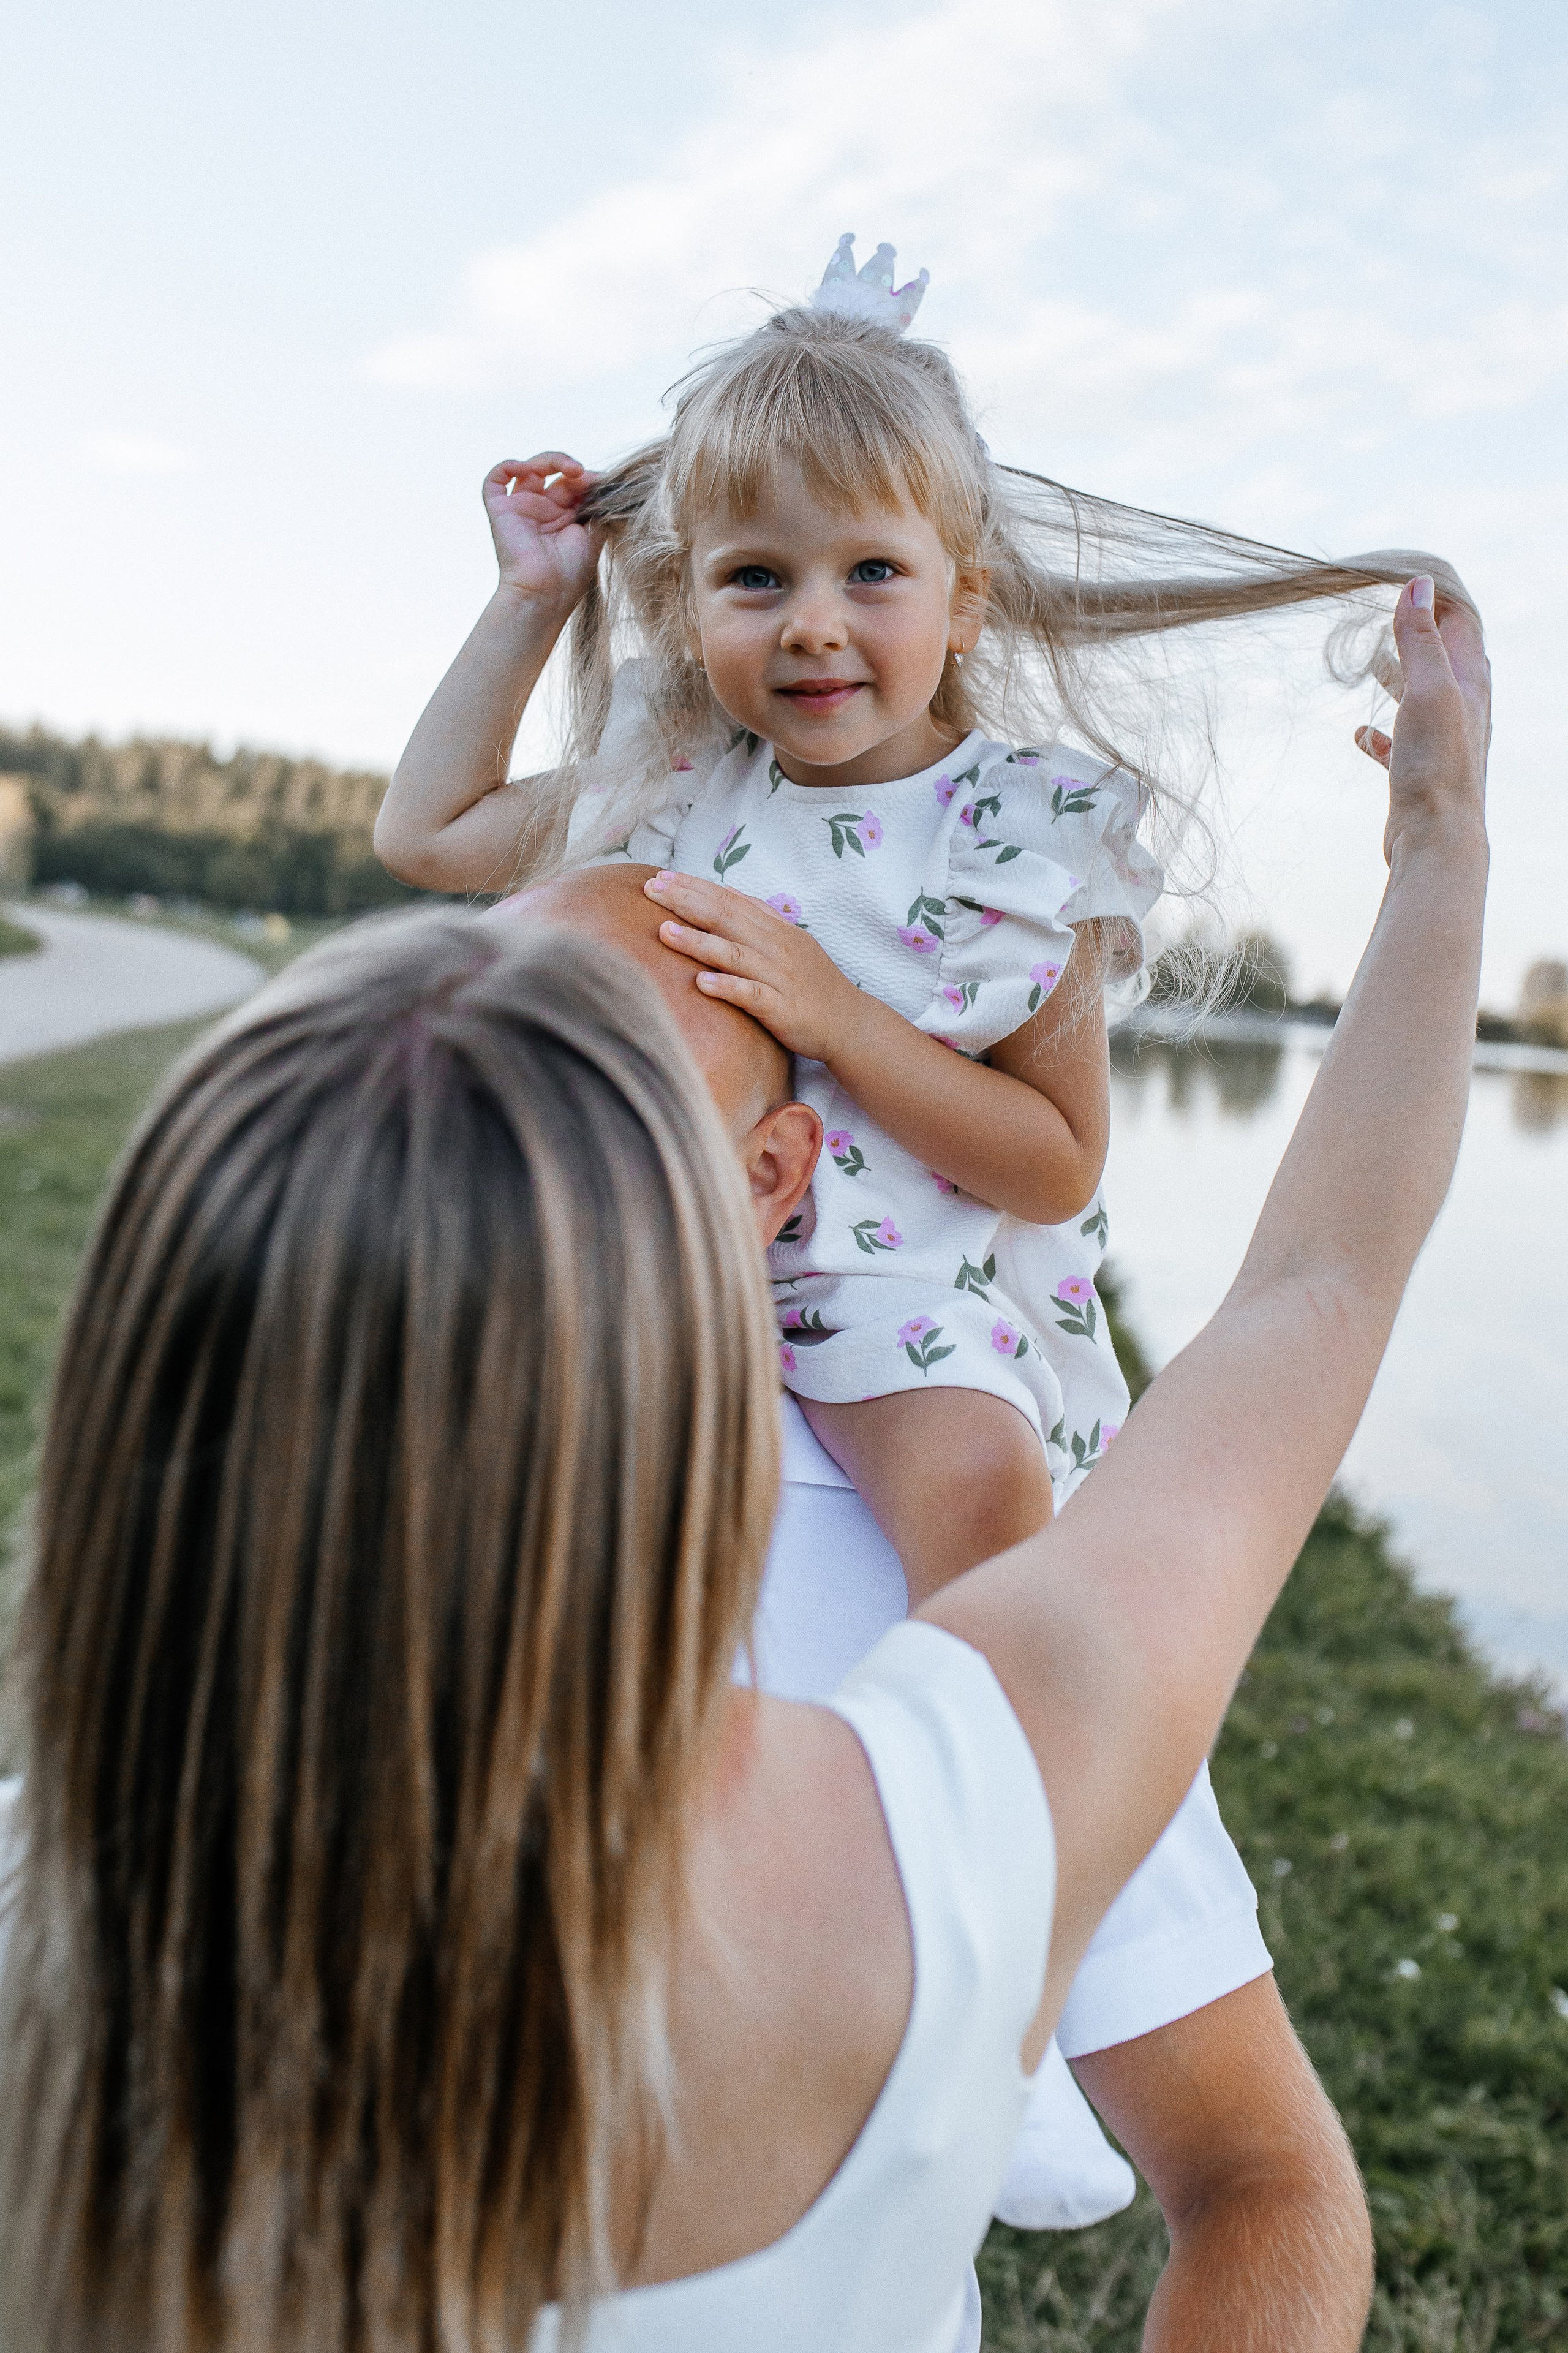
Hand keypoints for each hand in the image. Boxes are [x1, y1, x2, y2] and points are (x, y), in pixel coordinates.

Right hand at [482, 453, 601, 612]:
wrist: (546, 592)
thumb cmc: (571, 571)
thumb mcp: (594, 534)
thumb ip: (597, 505)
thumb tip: (602, 479)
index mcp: (564, 518)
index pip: (574, 484)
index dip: (587, 478)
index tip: (602, 483)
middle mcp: (542, 510)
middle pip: (555, 473)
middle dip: (572, 469)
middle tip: (584, 476)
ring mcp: (521, 508)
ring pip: (529, 468)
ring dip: (550, 461)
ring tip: (570, 469)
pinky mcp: (501, 509)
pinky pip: (496, 479)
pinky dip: (509, 466)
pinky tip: (527, 468)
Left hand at [644, 870, 861, 1062]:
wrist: (849, 1022)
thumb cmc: (813, 983)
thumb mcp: (790, 941)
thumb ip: (760, 917)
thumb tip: (729, 892)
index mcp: (774, 929)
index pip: (729, 900)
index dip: (695, 886)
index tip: (662, 876)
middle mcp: (775, 947)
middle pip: (726, 918)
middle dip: (686, 902)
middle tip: (651, 889)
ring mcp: (778, 977)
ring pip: (734, 954)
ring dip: (698, 942)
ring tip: (664, 931)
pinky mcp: (781, 1008)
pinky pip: (751, 995)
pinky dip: (727, 987)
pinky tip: (701, 983)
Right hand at [1355, 577, 1489, 867]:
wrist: (1435, 837)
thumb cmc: (1436, 764)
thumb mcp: (1428, 689)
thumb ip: (1421, 638)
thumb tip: (1419, 586)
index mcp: (1469, 681)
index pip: (1460, 621)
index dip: (1436, 595)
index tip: (1405, 577)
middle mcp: (1460, 707)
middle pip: (1441, 656)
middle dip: (1415, 631)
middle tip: (1388, 610)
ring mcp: (1439, 740)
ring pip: (1418, 696)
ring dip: (1397, 675)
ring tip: (1373, 660)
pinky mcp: (1417, 771)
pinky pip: (1396, 743)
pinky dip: (1378, 733)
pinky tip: (1360, 733)